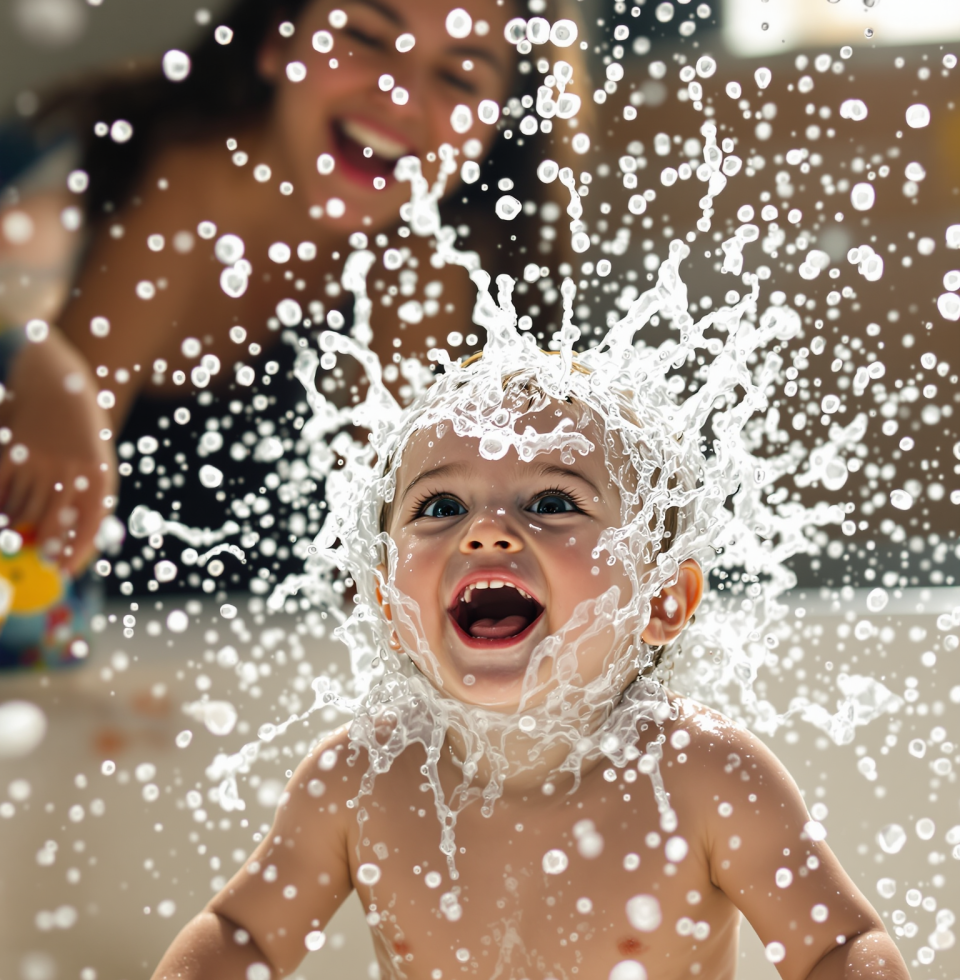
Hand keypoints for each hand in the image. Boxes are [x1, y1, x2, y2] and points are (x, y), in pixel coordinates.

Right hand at [0, 328, 116, 574]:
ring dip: (16, 527)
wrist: (56, 377)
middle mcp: (72, 471)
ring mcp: (39, 462)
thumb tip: (71, 533)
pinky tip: (0, 516)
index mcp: (99, 474)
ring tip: (17, 534)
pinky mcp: (12, 451)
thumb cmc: (79, 421)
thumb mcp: (94, 454)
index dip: (76, 551)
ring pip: (22, 510)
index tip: (66, 570)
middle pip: (51, 525)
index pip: (89, 525)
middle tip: (39, 559)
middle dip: (43, 547)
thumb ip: (84, 490)